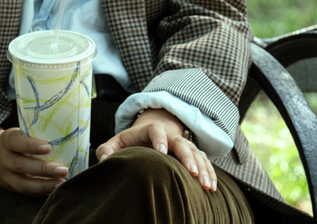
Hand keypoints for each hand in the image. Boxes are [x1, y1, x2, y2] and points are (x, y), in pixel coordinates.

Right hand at [0, 128, 68, 195]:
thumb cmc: (14, 142)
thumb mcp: (18, 133)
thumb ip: (36, 135)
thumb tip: (70, 137)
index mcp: (5, 140)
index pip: (15, 142)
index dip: (30, 145)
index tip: (48, 147)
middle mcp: (2, 158)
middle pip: (19, 165)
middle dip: (43, 169)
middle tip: (63, 170)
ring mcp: (4, 175)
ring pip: (21, 183)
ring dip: (43, 185)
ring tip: (61, 183)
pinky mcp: (9, 187)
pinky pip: (25, 192)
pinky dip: (40, 192)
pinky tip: (54, 190)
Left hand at [95, 108, 217, 191]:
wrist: (150, 133)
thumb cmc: (132, 141)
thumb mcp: (117, 142)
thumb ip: (107, 149)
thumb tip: (104, 160)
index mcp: (150, 129)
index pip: (156, 130)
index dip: (159, 139)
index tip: (161, 152)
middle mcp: (170, 136)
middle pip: (181, 143)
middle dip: (187, 157)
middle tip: (191, 172)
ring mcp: (183, 144)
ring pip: (196, 154)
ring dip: (202, 168)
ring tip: (206, 185)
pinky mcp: (192, 154)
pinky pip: (204, 162)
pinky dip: (209, 173)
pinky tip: (212, 186)